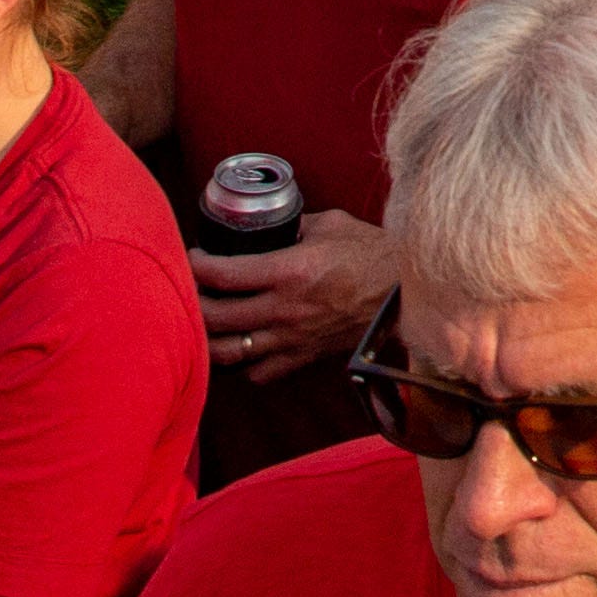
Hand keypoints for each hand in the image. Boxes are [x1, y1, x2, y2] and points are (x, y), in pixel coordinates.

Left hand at [195, 207, 392, 379]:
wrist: (405, 293)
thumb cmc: (373, 255)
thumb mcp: (331, 224)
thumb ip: (294, 225)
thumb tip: (270, 224)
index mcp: (289, 271)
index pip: (223, 275)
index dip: (198, 265)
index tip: (194, 257)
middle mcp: (284, 309)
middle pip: (215, 317)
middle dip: (193, 302)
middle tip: (191, 289)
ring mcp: (291, 338)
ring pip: (228, 352)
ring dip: (208, 338)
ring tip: (204, 322)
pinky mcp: (302, 357)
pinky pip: (258, 372)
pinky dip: (242, 363)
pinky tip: (241, 346)